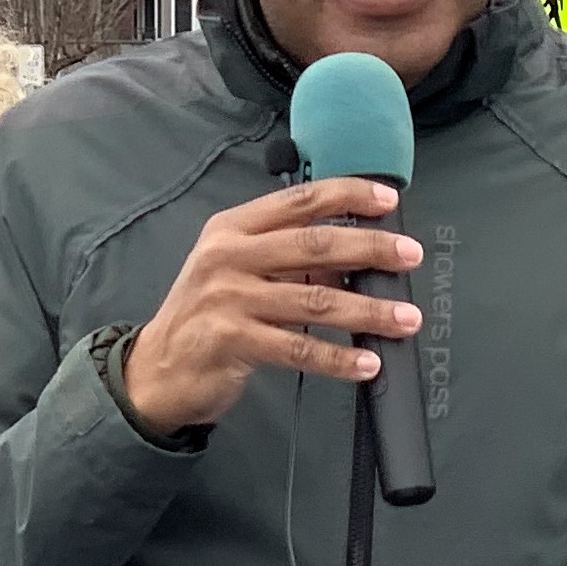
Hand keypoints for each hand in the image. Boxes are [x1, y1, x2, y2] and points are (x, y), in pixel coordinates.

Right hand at [121, 178, 421, 436]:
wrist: (156, 370)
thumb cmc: (206, 317)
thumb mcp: (238, 272)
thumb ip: (287, 259)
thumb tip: (352, 256)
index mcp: (232, 228)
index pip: (299, 201)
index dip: (347, 195)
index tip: (388, 200)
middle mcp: (227, 256)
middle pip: (313, 244)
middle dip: (370, 248)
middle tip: (409, 256)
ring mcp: (228, 298)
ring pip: (314, 299)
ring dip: (367, 310)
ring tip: (404, 318)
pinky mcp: (231, 340)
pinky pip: (298, 348)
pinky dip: (338, 358)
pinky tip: (367, 362)